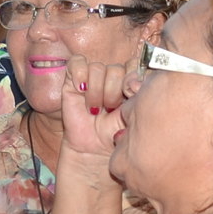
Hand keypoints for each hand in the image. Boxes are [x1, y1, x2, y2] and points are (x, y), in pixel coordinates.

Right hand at [58, 52, 133, 167]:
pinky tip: (82, 91)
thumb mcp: (135, 114)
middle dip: (114, 91)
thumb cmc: (116, 134)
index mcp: (130, 82)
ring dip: (97, 91)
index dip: (133, 78)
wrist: (94, 150)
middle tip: (110, 109)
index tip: (131, 96)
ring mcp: (92, 78)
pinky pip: (77, 63)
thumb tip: (137, 81)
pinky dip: (80, 74)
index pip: (135, 64)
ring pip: (98, 68)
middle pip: (117, 68)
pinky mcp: (72, 80)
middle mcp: (112, 77)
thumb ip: (139, 93)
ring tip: (95, 109)